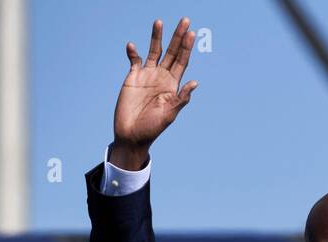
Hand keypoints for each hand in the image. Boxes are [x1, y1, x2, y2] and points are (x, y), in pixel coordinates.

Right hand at [110, 17, 197, 168]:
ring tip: (159, 22)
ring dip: (156, 37)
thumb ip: (181, 98)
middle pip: (171, 52)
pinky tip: (132, 46)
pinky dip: (133, 52)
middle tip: (185, 20)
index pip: (182, 61)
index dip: (186, 47)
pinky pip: (134, 60)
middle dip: (178, 37)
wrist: (131, 135)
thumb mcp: (169, 115)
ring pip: (153, 51)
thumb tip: (195, 83)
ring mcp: (147, 75)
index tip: (191, 33)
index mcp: (173, 85)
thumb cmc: (152, 128)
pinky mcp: (133, 77)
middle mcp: (162, 77)